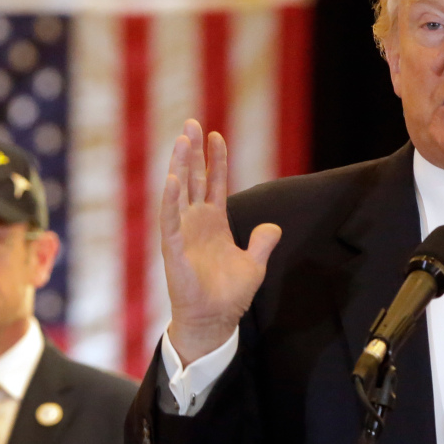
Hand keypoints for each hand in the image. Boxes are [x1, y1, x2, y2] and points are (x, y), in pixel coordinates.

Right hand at [160, 120, 281, 364]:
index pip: (214, 184)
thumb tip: (273, 227)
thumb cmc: (229, 295)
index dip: (215, 160)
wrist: (214, 320)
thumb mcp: (254, 264)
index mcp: (214, 223)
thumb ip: (263, 243)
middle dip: (192, 151)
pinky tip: (172, 178)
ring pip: (179, 192)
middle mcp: (196, 223)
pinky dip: (170, 199)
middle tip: (190, 123)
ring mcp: (183, 233)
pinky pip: (170, 220)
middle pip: (193, 179)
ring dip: (179, 165)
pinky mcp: (173, 249)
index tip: (216, 135)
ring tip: (181, 139)